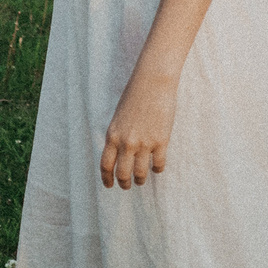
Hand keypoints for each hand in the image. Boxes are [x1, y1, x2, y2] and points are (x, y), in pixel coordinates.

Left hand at [99, 68, 177, 189]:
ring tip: (141, 180)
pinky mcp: (161, 141)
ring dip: (140, 179)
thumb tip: (120, 155)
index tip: (109, 185)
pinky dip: (157, 169)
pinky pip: (158, 164)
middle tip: (127, 186)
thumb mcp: (119, 117)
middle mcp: (126, 142)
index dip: (107, 179)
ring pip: (140, 173)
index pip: (106, 165)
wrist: (153, 82)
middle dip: (124, 183)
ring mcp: (144, 143)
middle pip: (122, 173)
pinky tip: (157, 167)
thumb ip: (118, 136)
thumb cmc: (135, 95)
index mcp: (113, 135)